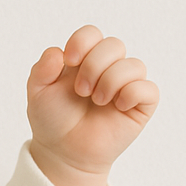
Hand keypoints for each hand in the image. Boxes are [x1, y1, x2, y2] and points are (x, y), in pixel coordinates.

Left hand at [26, 26, 157, 185]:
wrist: (63, 151)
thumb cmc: (52, 119)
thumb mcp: (38, 92)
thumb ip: (42, 69)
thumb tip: (57, 52)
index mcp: (82, 60)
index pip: (92, 34)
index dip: (83, 41)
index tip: (69, 61)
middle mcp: (107, 68)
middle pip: (114, 44)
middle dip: (94, 65)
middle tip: (80, 90)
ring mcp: (125, 85)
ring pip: (134, 65)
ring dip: (110, 81)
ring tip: (96, 100)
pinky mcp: (140, 105)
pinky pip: (148, 89)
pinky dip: (131, 93)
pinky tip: (116, 106)